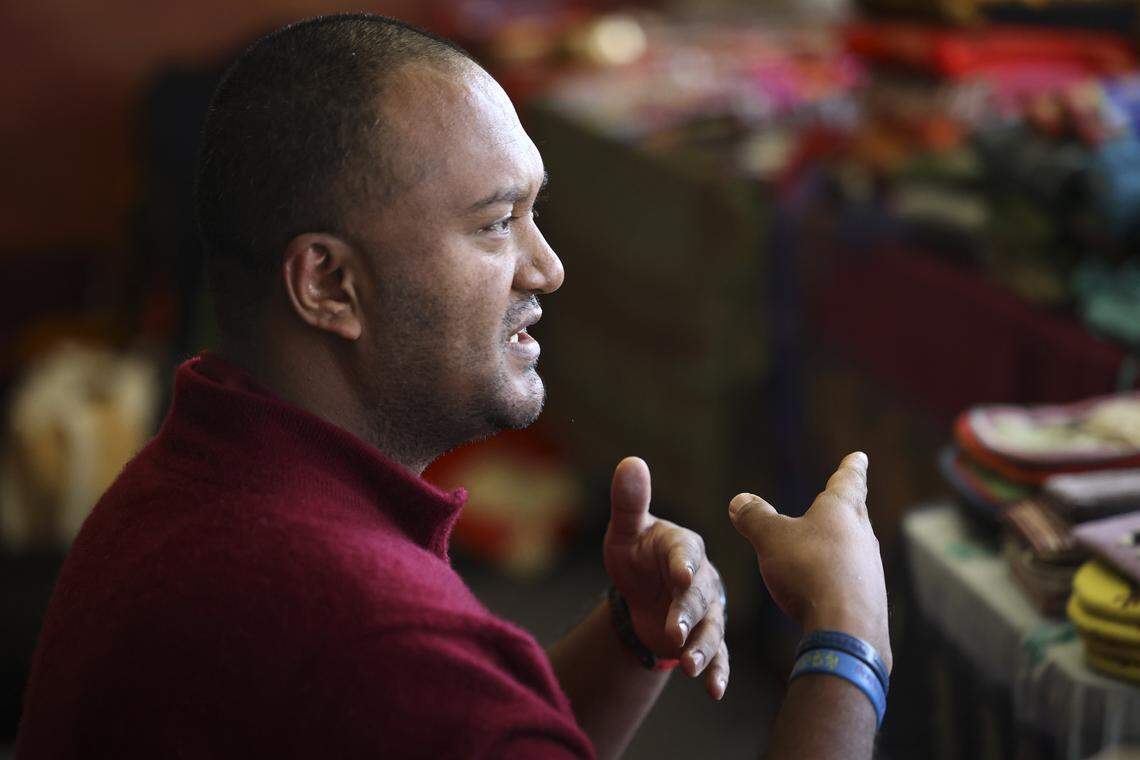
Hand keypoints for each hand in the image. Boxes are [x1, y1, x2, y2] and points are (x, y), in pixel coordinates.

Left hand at [603, 457, 728, 698]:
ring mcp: (708, 609)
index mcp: (682, 546)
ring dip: (703, 647)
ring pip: (711, 628)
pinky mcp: (708, 636)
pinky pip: (718, 654)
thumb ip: (629, 502)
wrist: (645, 592)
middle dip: (687, 614)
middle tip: (675, 633)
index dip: (683, 564)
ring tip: (690, 667)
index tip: (679, 575)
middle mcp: (701, 577)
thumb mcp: (626, 531)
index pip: (685, 553)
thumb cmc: (636, 555)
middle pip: (698, 595)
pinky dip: (718, 671)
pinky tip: (715, 690)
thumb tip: (630, 461)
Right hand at [728, 452, 890, 670]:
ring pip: (857, 548)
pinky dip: (841, 576)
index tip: (859, 457)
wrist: (845, 628)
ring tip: (831, 545)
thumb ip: (755, 518)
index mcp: (840, 510)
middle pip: (855, 514)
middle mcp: (862, 536)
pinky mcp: (870, 599)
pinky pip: (854, 579)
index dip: (851, 468)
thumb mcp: (771, 539)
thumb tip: (739, 500)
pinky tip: (829, 587)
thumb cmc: (808, 571)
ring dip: (843, 544)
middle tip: (849, 496)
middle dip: (848, 505)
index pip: (848, 481)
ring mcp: (870, 569)